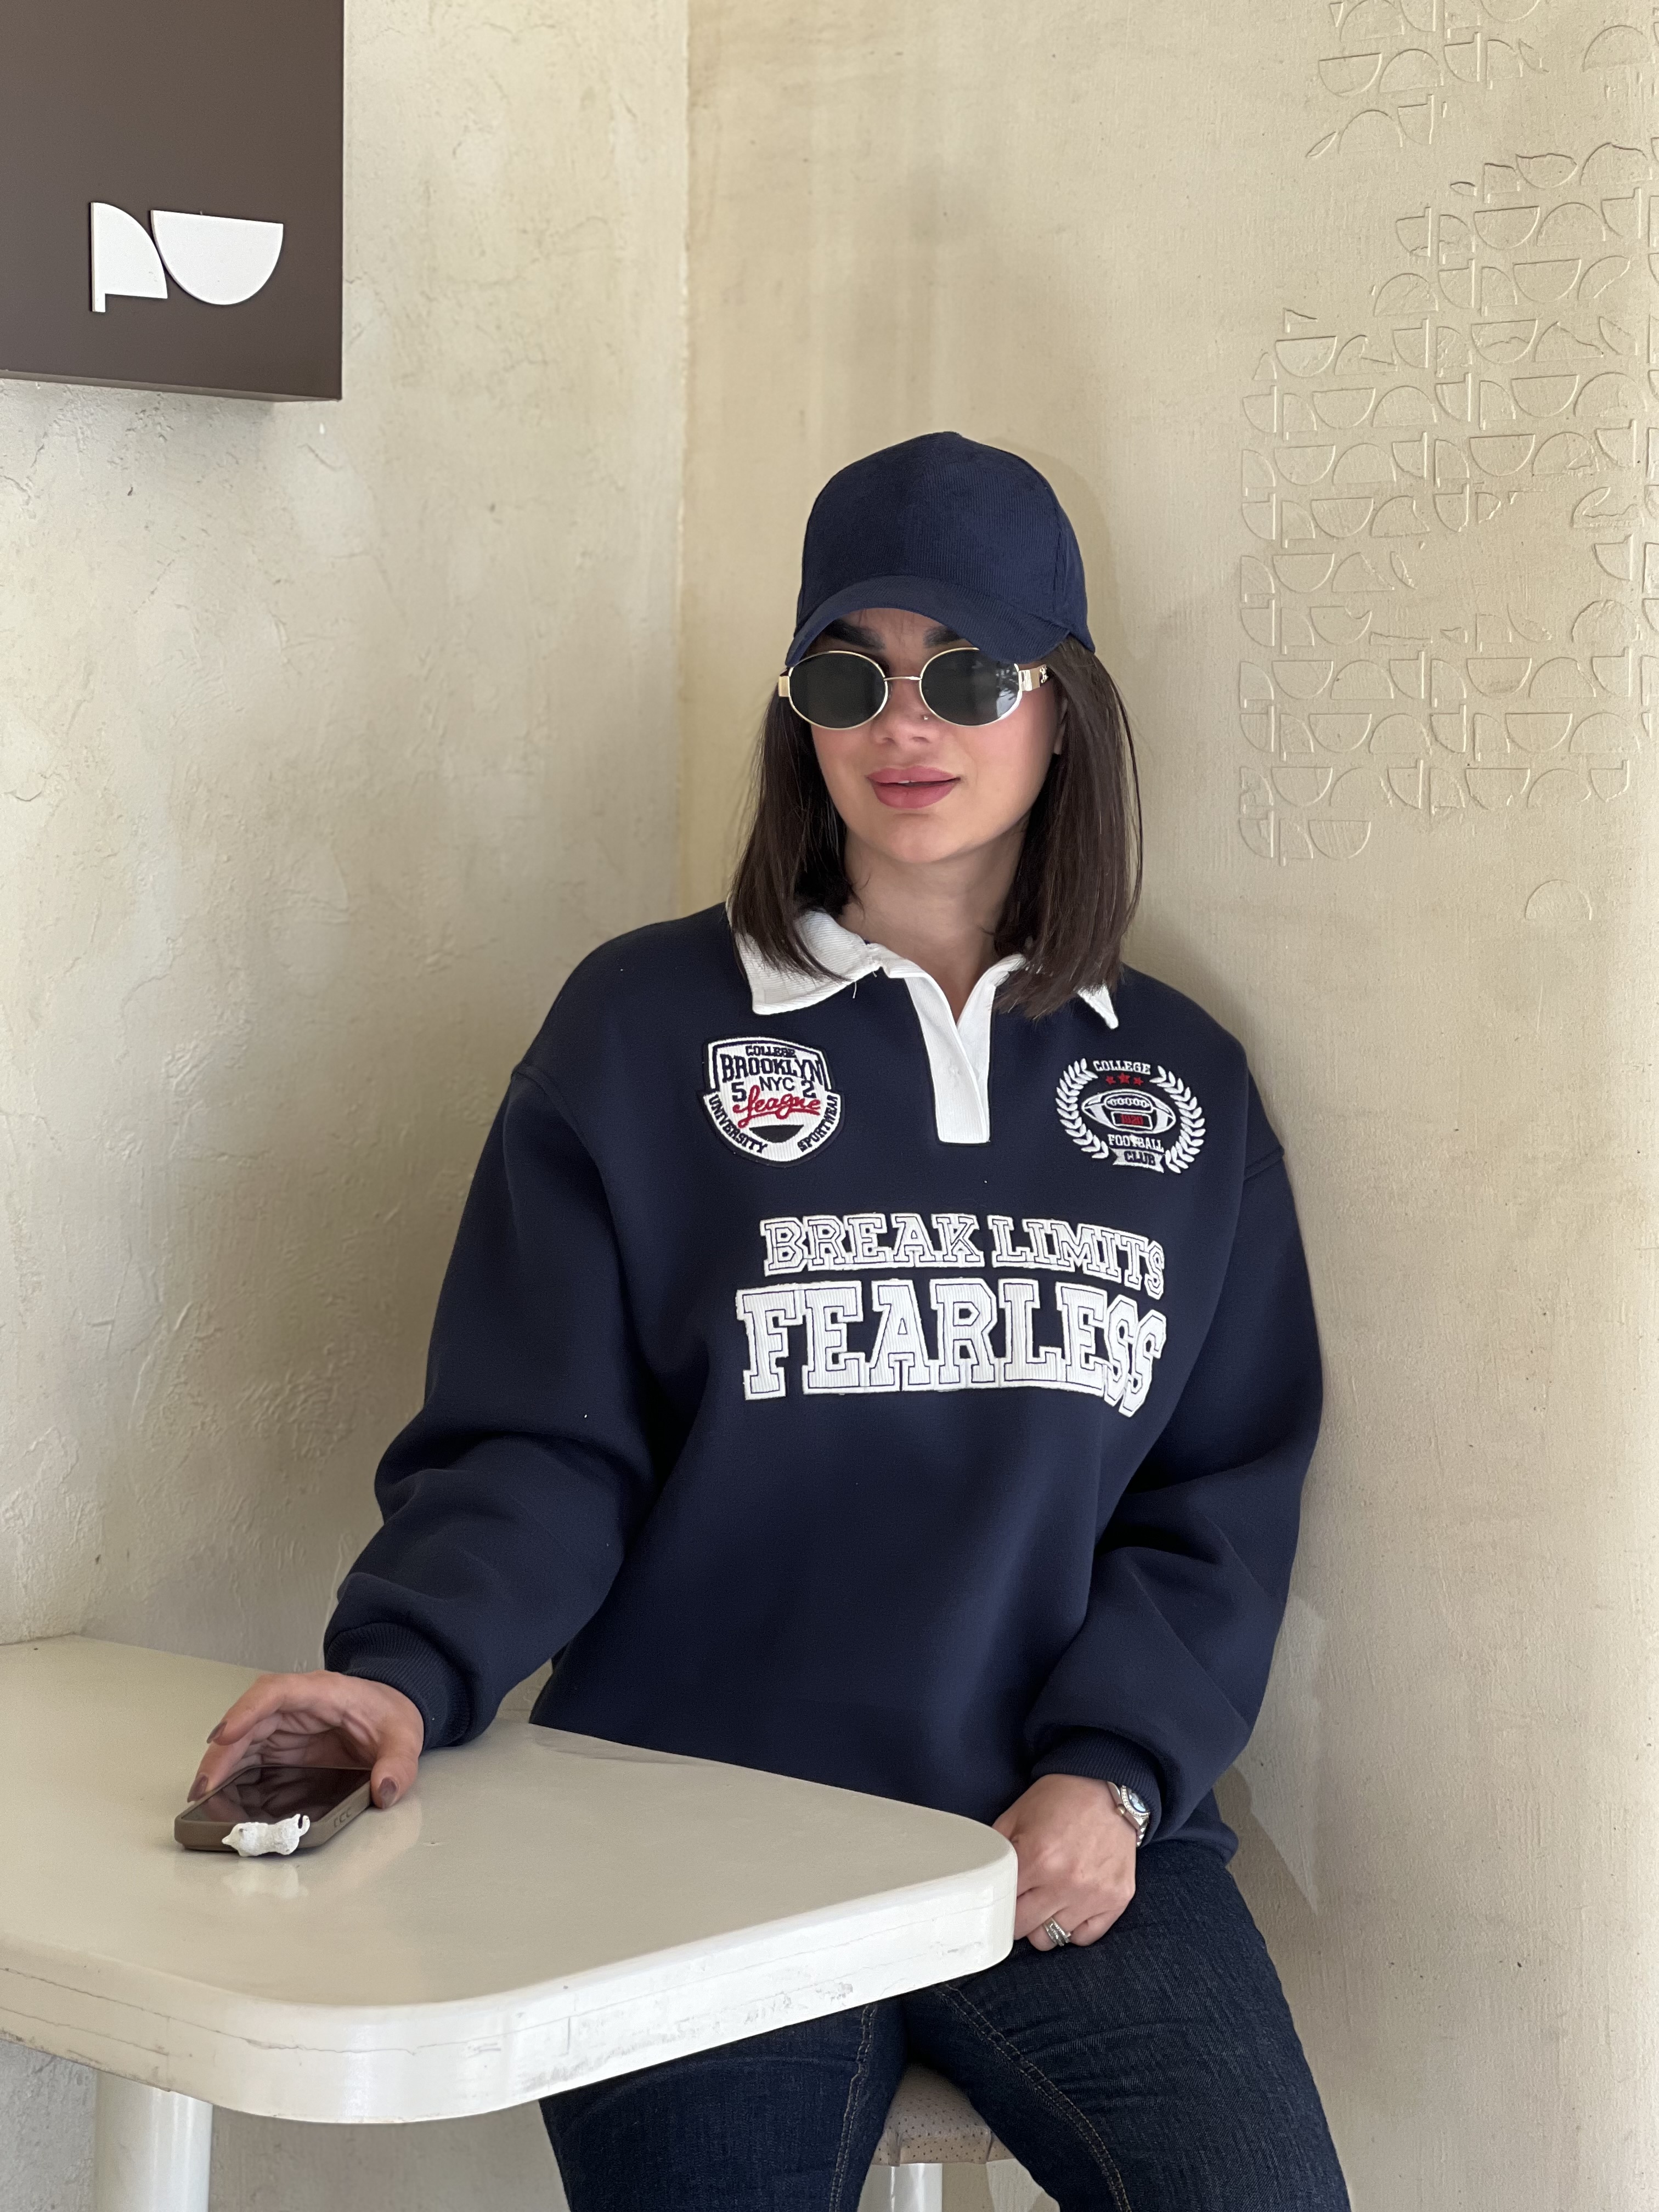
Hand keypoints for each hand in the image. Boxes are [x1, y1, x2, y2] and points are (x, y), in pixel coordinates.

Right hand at [190, 1671, 423, 1811]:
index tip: (224, 1735)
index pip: (275, 1693)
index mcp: (323, 1693)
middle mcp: (297, 1706)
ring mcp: (287, 1725)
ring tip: (203, 1796)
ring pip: (244, 1740)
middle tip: (204, 1785)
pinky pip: (252, 1757)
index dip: (246, 1712)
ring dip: (222, 1765)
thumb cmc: (392, 1715)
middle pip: (249, 1721)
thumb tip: (385, 1790)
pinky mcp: (284, 1745)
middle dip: (223, 1751)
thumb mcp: (404, 1738)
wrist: (394, 1711)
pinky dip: (235, 1775)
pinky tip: (223, 1796)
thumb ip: (398, 1763)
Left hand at [992, 1773, 1136, 1948]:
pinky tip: (1069, 1906)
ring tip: (1045, 1901)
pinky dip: (1073, 1927)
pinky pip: (1085, 1937)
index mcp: (1036, 1858)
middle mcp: (1065, 1882)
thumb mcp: (1017, 1814)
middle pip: (1024, 1929)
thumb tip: (982, 1879)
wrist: (1108, 1787)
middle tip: (1020, 1899)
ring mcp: (1093, 1894)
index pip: (1003, 1906)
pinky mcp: (1116, 1899)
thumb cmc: (1061, 1799)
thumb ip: (997, 1849)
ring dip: (1044, 1924)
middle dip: (1016, 1916)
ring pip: (1052, 1937)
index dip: (997, 1902)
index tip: (999, 1898)